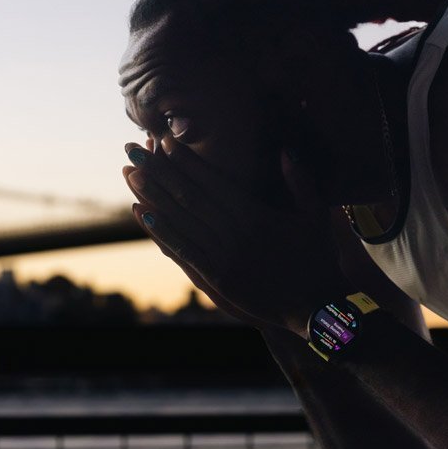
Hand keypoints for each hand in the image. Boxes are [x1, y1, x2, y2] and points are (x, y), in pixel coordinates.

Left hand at [122, 135, 349, 338]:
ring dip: (152, 195)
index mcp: (258, 215)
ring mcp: (225, 257)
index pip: (213, 181)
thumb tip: (285, 150)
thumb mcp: (315, 215)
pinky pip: (184, 250)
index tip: (163, 142)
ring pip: (182, 220)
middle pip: (190, 196)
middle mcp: (238, 233)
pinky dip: (161, 230)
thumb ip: (300, 181)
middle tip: (133, 149)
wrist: (317, 306)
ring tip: (130, 174)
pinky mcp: (218, 278)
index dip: (186, 161)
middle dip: (160, 171)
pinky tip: (140, 213)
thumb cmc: (316, 257)